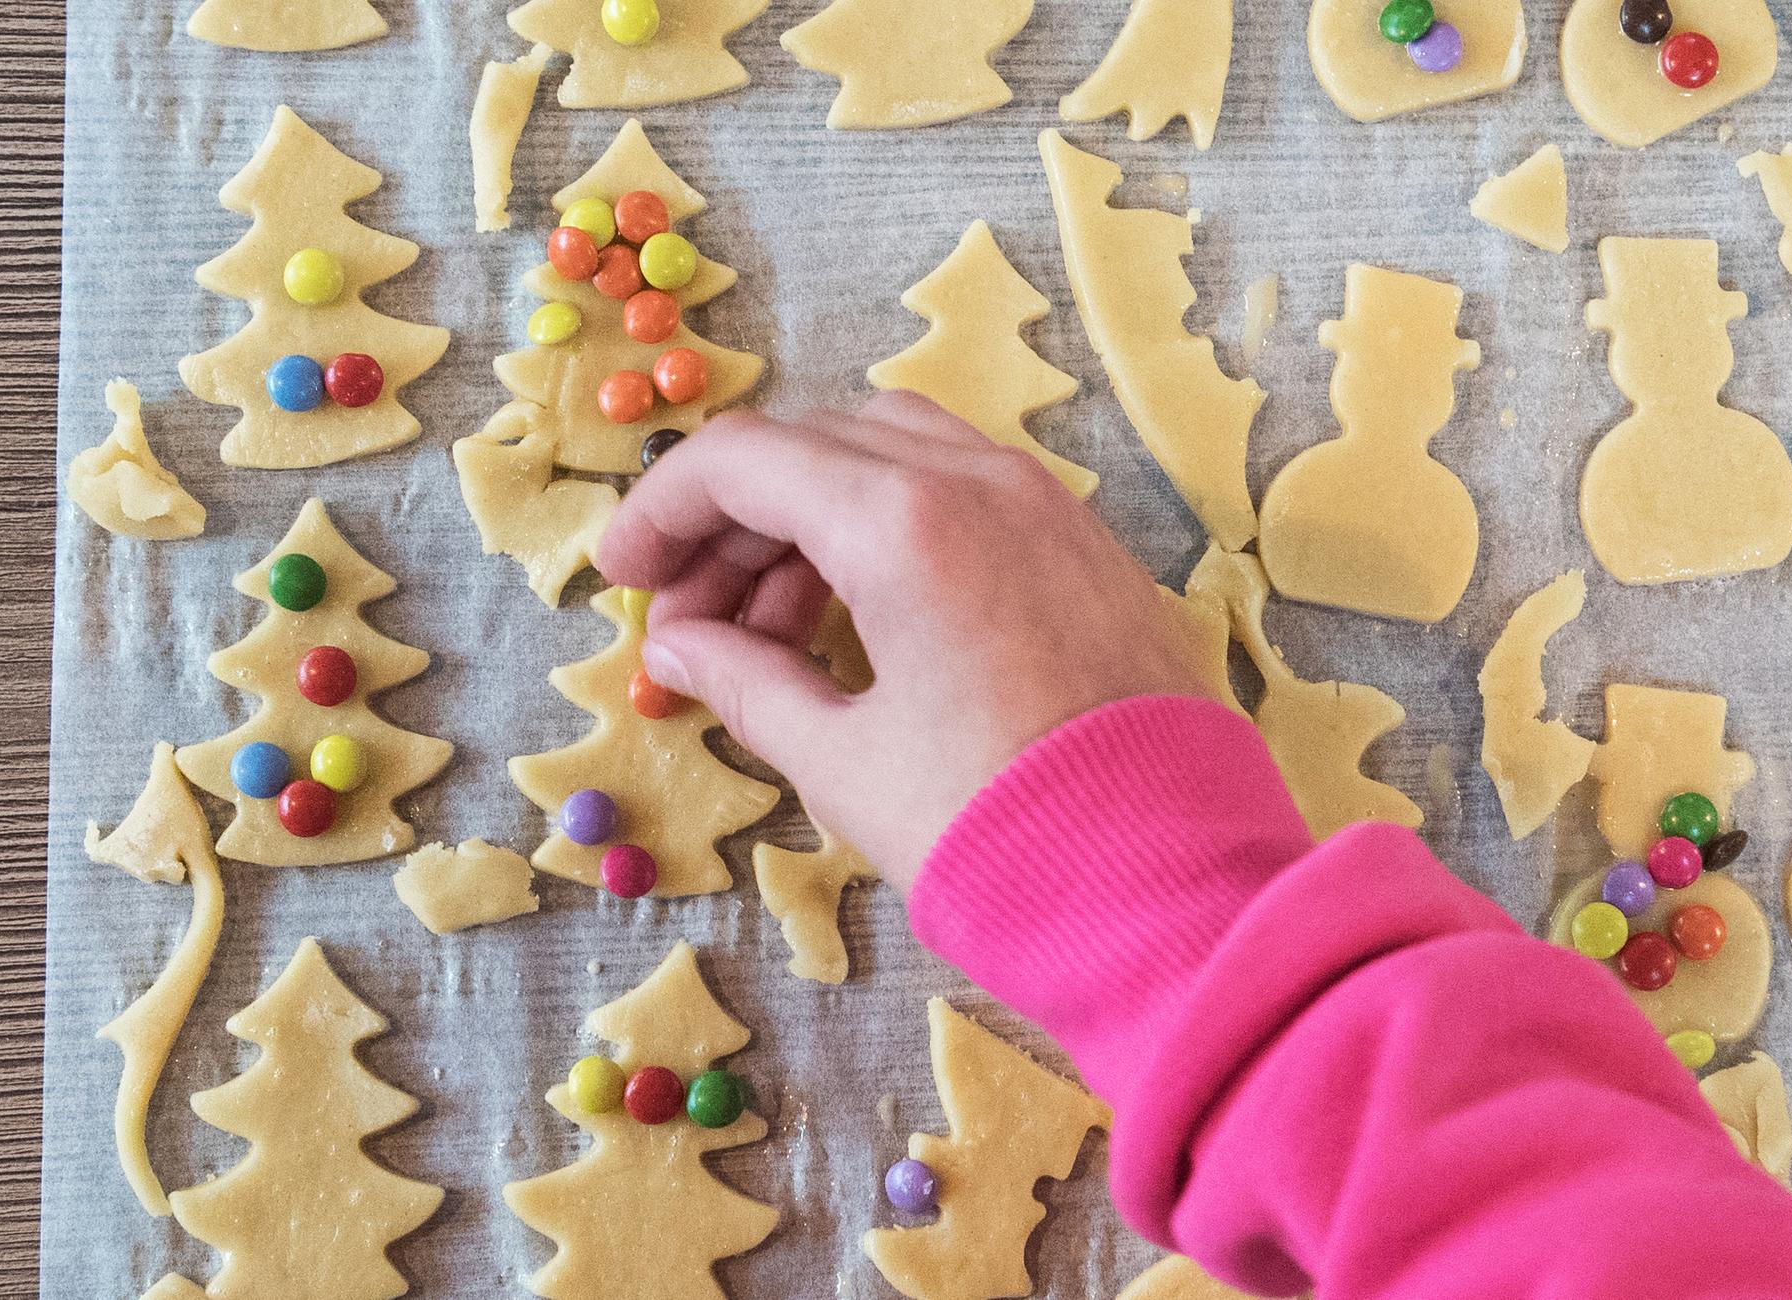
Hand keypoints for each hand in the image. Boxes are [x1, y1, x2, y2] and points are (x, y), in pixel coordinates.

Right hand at [593, 393, 1209, 888]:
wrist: (1169, 885)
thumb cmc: (997, 830)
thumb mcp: (844, 762)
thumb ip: (745, 682)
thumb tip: (680, 645)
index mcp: (906, 520)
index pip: (743, 461)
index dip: (661, 511)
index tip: (622, 578)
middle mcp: (981, 483)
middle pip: (816, 446)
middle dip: (733, 520)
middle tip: (688, 619)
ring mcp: (1046, 506)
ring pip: (893, 456)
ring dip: (811, 520)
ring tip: (767, 634)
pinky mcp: (1087, 548)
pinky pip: (964, 494)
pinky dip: (891, 530)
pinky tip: (859, 624)